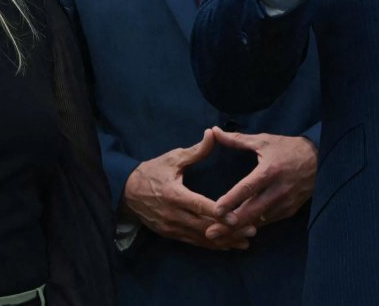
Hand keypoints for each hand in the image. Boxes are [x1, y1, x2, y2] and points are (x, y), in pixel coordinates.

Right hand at [122, 129, 253, 249]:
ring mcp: (171, 227)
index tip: (237, 217)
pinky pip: (194, 242)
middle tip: (253, 230)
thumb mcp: (172, 159)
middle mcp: (173, 214)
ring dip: (224, 241)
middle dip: (229, 230)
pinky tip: (228, 246)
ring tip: (246, 241)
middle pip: (204, 225)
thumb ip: (195, 151)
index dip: (218, 213)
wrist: (126, 192)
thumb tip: (213, 133)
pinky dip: (211, 245)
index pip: (199, 206)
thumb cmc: (151, 172)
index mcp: (174, 194)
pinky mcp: (171, 235)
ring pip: (201, 237)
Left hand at [209, 130, 317, 229]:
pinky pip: (268, 222)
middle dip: (230, 225)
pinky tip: (237, 233)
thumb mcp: (263, 141)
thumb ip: (237, 140)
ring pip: (259, 221)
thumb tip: (214, 132)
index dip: (231, 200)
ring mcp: (285, 203)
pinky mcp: (289, 211)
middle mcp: (278, 190)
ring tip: (218, 238)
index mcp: (269, 171)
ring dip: (239, 229)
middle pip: (252, 211)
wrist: (320, 160)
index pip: (247, 188)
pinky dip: (252, 227)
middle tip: (210, 233)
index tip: (216, 210)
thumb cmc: (288, 149)